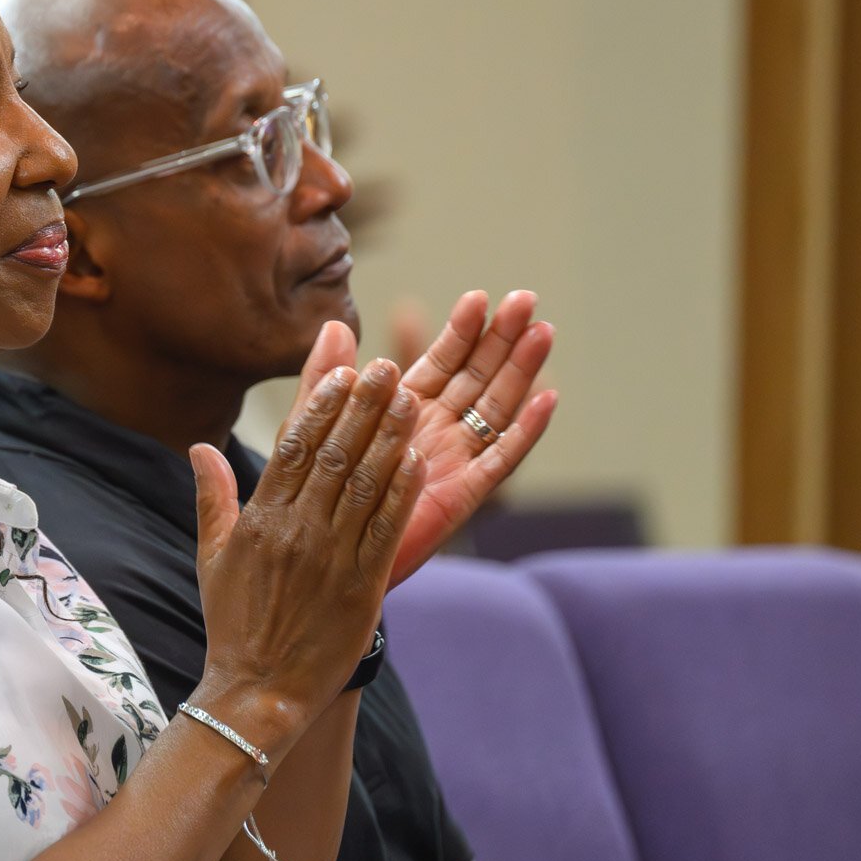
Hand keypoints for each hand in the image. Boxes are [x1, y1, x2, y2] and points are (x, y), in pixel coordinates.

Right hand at [190, 322, 425, 749]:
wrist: (257, 692)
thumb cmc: (233, 622)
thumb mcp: (212, 556)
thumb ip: (212, 497)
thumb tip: (199, 446)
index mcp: (260, 520)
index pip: (293, 447)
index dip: (321, 405)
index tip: (343, 370)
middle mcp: (295, 533)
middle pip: (333, 456)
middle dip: (363, 408)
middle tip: (387, 367)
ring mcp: (330, 559)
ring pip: (364, 486)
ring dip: (389, 439)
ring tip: (411, 398)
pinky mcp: (361, 587)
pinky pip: (385, 530)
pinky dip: (402, 493)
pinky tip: (418, 459)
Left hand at [291, 292, 556, 586]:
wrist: (319, 563)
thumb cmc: (314, 495)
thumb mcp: (314, 428)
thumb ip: (325, 380)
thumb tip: (335, 322)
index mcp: (402, 411)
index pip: (440, 362)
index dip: (460, 331)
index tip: (478, 297)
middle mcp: (434, 431)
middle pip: (477, 376)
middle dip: (501, 339)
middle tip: (524, 299)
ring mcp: (453, 461)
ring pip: (495, 407)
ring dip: (520, 371)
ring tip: (542, 331)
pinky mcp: (461, 495)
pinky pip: (499, 459)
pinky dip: (524, 430)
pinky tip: (547, 398)